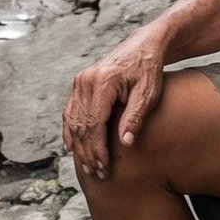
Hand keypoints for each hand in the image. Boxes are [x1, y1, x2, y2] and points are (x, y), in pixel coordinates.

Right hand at [63, 33, 166, 179]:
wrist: (143, 46)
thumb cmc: (148, 70)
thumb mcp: (148, 93)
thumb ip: (135, 116)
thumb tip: (126, 142)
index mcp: (103, 82)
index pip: (94, 124)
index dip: (97, 149)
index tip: (105, 167)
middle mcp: (86, 80)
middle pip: (80, 125)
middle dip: (87, 152)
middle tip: (98, 173)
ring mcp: (80, 81)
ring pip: (72, 120)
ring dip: (79, 146)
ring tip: (89, 166)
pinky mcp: (80, 84)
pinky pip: (70, 112)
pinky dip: (70, 131)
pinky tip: (72, 147)